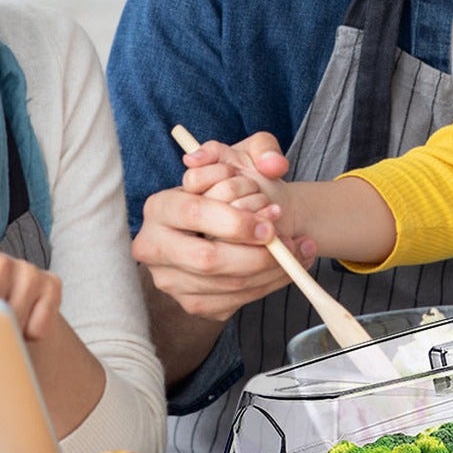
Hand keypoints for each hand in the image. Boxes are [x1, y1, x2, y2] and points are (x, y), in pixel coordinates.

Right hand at [132, 132, 316, 323]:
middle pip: (207, 259)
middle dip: (255, 255)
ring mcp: (170, 281)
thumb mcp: (247, 156)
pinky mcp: (192, 304)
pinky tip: (289, 267)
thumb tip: (272, 165)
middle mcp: (154, 247)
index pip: (193, 213)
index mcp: (160, 206)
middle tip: (285, 242)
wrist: (234, 223)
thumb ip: (264, 149)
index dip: (235, 221)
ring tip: (298, 250)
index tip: (270, 223)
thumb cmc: (236, 188)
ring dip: (271, 271)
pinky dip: (269, 286)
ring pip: (226, 285)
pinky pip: (235, 302)